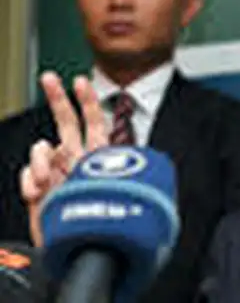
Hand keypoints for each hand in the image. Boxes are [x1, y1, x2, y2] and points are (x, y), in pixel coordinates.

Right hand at [18, 72, 107, 245]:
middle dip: (57, 98)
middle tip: (50, 78)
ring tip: (46, 183)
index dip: (88, 101)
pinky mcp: (37, 188)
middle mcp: (77, 160)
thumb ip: (118, 172)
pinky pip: (27, 172)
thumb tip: (126, 156)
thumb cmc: (104, 222)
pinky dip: (29, 180)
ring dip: (41, 161)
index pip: (96, 123)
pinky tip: (38, 193)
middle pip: (66, 122)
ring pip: (42, 147)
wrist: (80, 249)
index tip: (81, 81)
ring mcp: (55, 172)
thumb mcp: (117, 192)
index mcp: (99, 157)